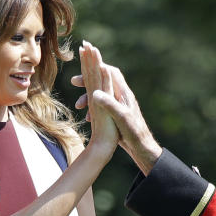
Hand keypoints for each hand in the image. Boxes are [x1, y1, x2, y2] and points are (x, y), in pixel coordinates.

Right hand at [72, 57, 161, 173]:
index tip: (83, 67)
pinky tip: (87, 119)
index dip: (96, 66)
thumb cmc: (134, 133)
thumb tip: (95, 92)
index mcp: (123, 94)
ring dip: (88, 97)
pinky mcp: (116, 115)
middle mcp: (121, 97)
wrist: (142, 148)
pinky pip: (102, 106)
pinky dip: (93, 109)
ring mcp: (119, 105)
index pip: (110, 72)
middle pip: (104, 80)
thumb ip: (109, 104)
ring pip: (101, 94)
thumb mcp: (121, 118)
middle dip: (88, 79)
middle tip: (73, 81)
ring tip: (78, 106)